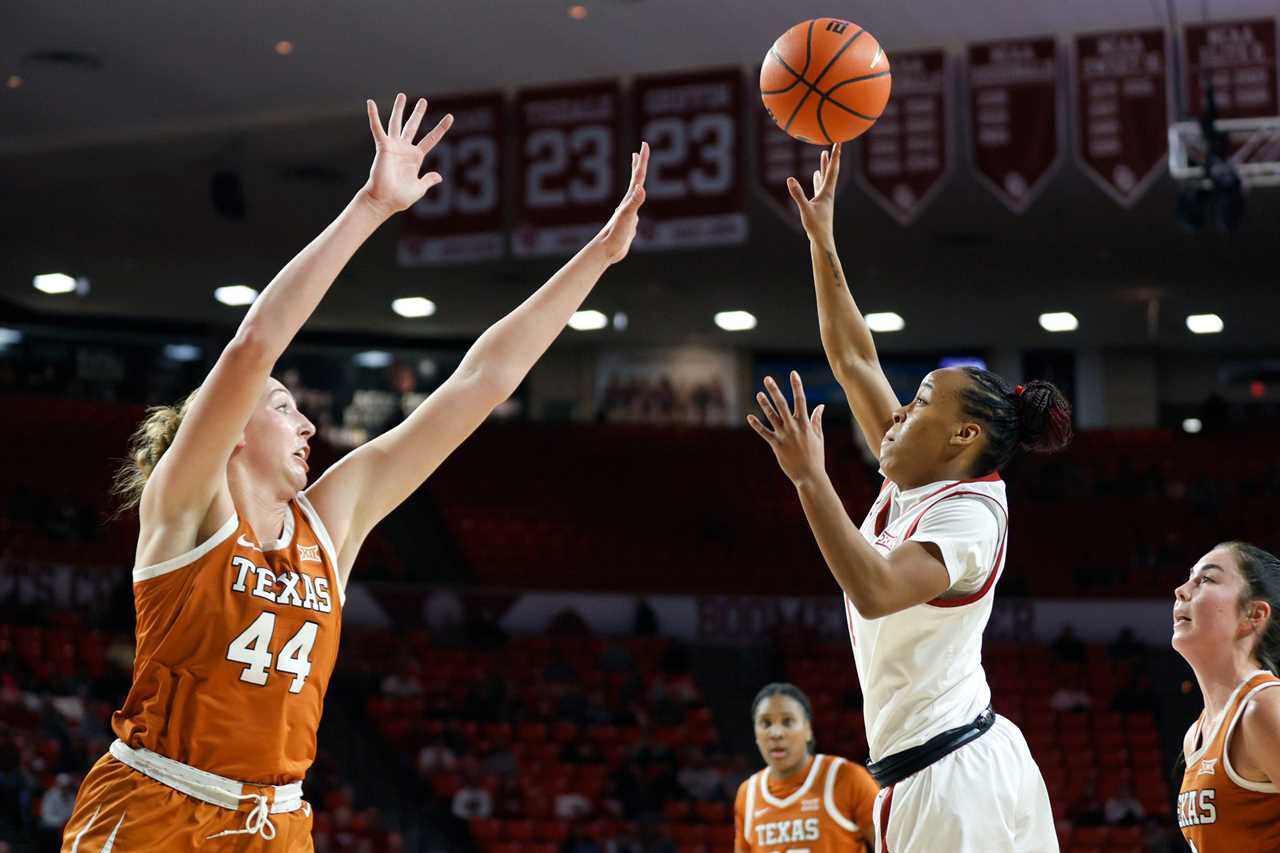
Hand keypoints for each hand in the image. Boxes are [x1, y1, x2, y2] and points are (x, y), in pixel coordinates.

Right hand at [360, 93, 453, 216]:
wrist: (384, 200)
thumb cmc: (400, 197)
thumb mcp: (419, 188)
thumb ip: (428, 180)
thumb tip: (439, 177)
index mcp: (416, 157)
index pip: (431, 139)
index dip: (440, 128)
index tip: (450, 117)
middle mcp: (405, 149)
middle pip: (413, 126)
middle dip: (418, 113)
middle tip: (424, 101)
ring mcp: (394, 146)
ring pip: (397, 123)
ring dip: (399, 109)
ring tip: (402, 95)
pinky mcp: (383, 147)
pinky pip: (377, 128)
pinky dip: (374, 116)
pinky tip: (371, 103)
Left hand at [592, 142, 648, 263]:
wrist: (606, 250)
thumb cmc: (615, 235)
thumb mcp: (627, 218)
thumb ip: (634, 203)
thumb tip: (641, 188)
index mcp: (629, 199)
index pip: (638, 176)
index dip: (642, 160)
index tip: (645, 144)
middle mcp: (628, 202)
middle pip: (635, 179)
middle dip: (640, 163)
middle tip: (642, 148)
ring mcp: (628, 211)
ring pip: (634, 190)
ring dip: (636, 178)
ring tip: (637, 169)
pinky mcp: (629, 221)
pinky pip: (635, 204)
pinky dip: (638, 197)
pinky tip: (637, 198)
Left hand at [748, 372, 826, 484]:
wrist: (809, 475)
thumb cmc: (816, 456)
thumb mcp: (819, 436)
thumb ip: (817, 420)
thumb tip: (820, 406)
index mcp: (805, 423)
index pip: (801, 400)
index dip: (797, 385)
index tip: (793, 373)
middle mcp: (794, 427)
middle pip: (782, 404)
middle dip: (775, 390)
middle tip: (767, 378)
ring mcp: (784, 435)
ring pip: (772, 416)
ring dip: (764, 404)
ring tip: (758, 393)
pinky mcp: (776, 445)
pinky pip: (764, 433)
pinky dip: (756, 425)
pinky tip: (749, 417)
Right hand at [786, 142, 840, 242]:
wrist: (822, 239)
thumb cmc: (815, 226)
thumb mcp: (805, 209)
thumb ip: (797, 194)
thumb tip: (789, 179)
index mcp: (827, 192)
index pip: (832, 170)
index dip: (835, 156)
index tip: (839, 143)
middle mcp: (828, 192)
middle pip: (831, 170)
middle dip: (832, 157)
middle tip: (835, 143)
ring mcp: (824, 197)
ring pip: (825, 177)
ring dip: (825, 165)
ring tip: (824, 154)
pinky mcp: (819, 203)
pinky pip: (819, 185)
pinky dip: (818, 178)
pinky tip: (816, 173)